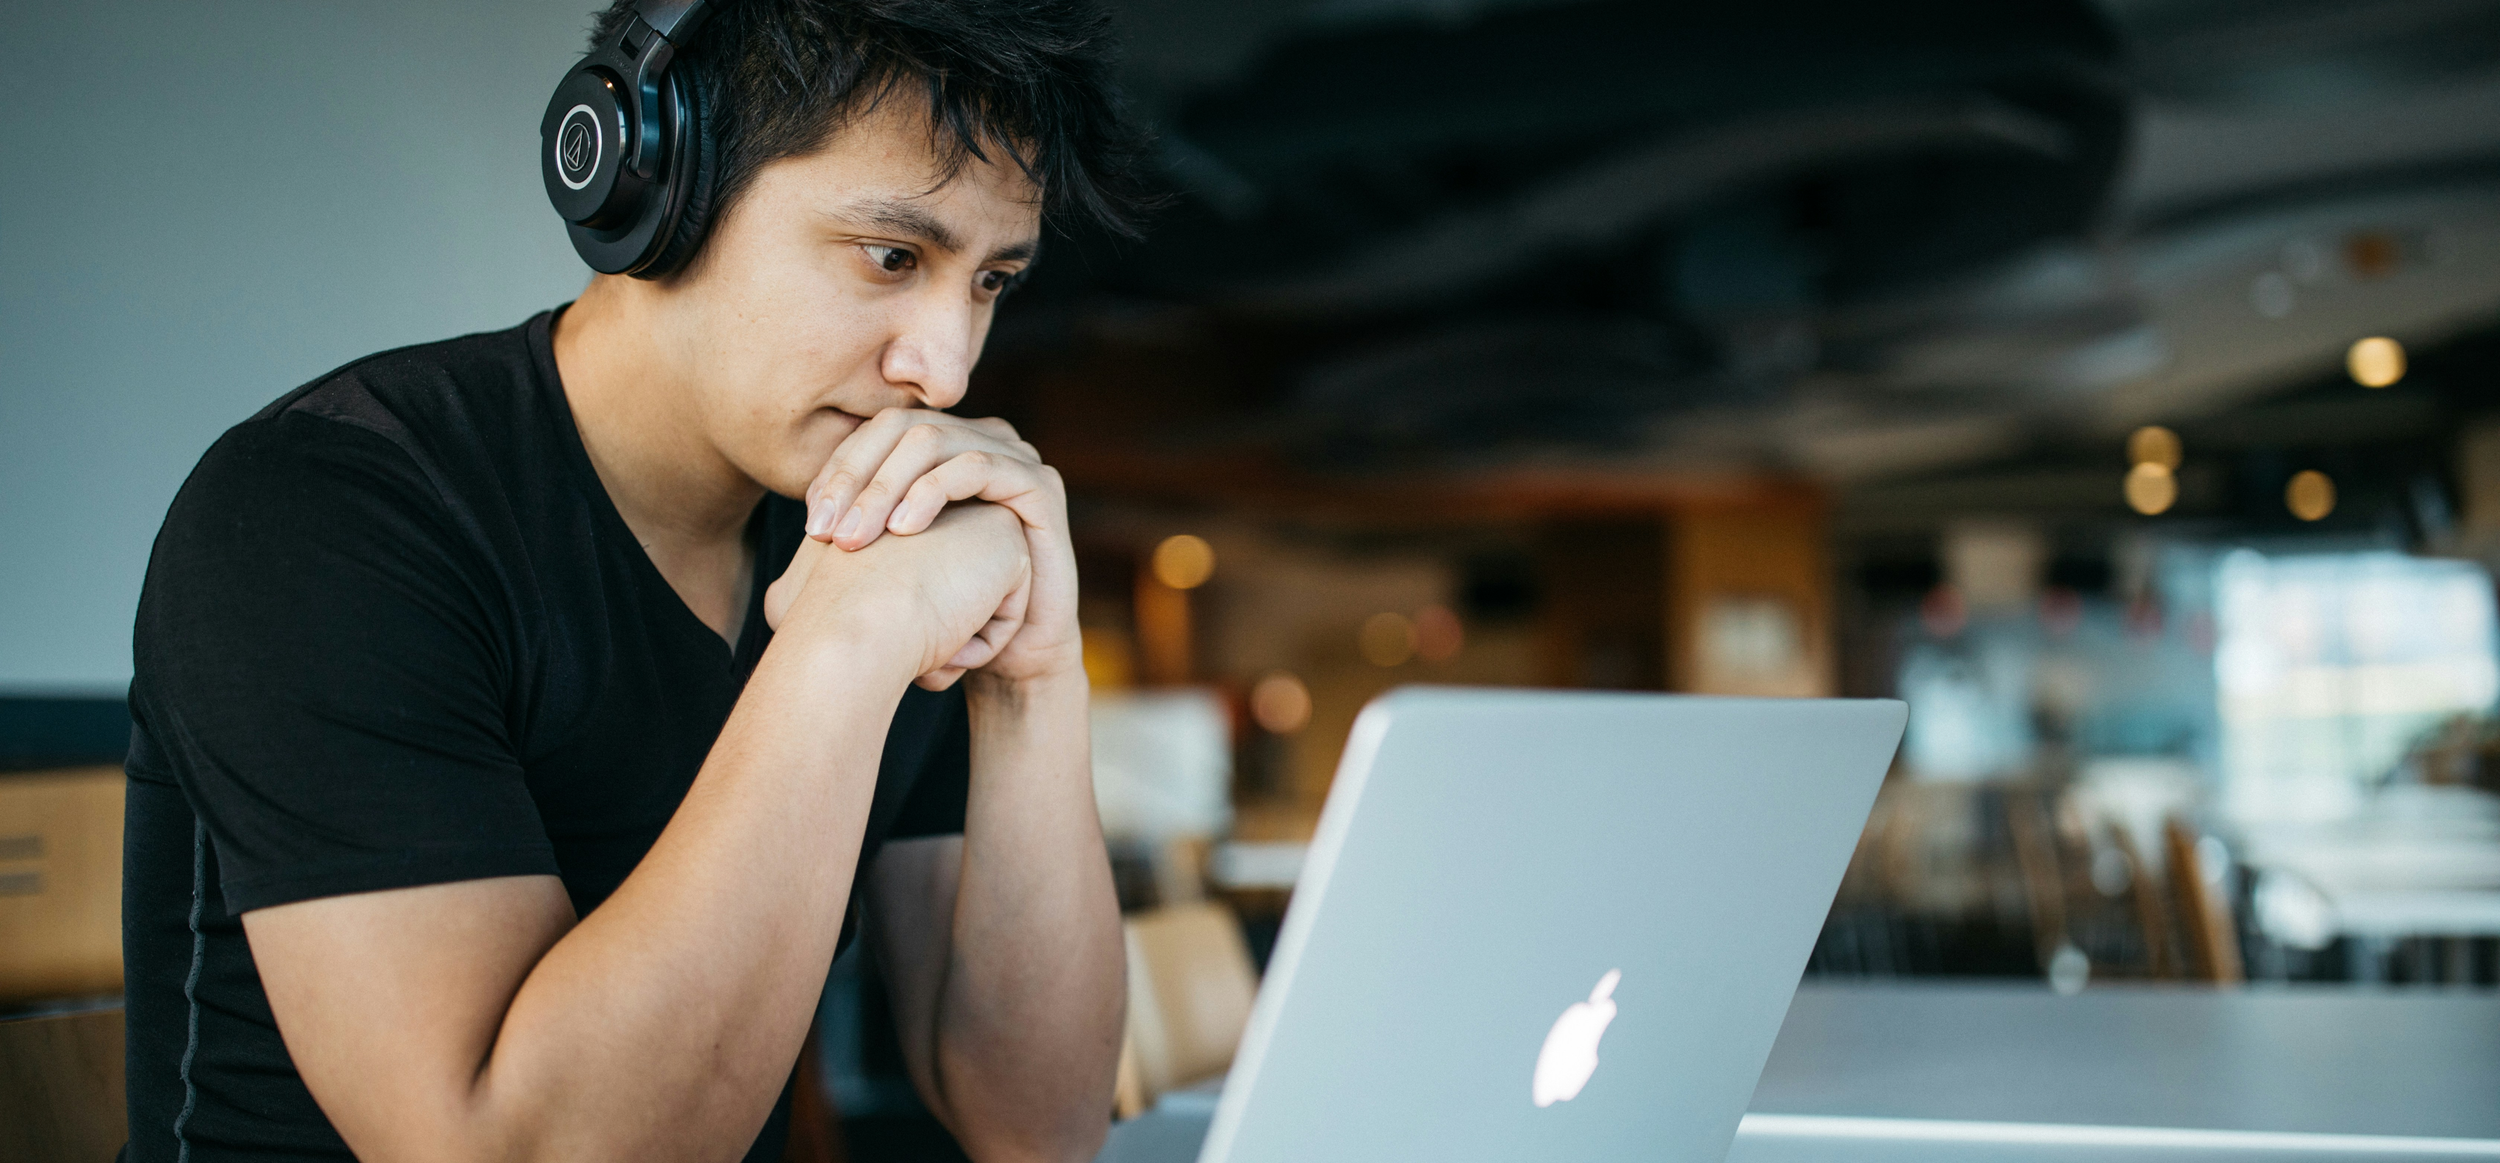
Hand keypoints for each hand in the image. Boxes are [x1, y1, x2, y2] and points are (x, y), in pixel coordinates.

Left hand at [802, 409, 1080, 685]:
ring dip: (885, 487)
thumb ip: (855, 536)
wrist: (1012, 655)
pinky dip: (933, 491)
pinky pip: (978, 466)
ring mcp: (1013, 456)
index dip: (838, 470)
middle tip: (826, 533)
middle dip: (855, 478)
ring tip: (857, 538)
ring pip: (933, 441)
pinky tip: (904, 530)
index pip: (876, 434)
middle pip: (900, 428)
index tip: (812, 524)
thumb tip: (800, 535)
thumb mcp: (890, 568)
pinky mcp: (1039, 483)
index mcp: (942, 450)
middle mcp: (977, 441)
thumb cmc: (948, 613)